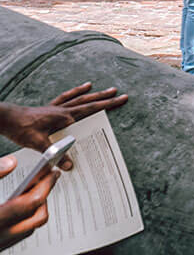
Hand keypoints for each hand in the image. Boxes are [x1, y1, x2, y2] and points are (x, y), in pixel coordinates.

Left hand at [0, 83, 127, 169]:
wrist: (6, 118)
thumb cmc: (21, 128)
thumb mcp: (38, 144)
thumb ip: (55, 154)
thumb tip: (71, 166)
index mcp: (64, 117)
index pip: (91, 110)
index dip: (107, 105)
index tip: (121, 100)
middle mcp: (63, 110)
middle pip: (89, 102)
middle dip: (106, 98)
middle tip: (121, 94)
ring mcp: (57, 108)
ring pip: (80, 98)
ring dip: (95, 94)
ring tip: (107, 89)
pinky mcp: (50, 108)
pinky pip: (66, 98)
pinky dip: (76, 92)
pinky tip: (83, 87)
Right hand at [0, 156, 58, 251]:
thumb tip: (12, 162)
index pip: (30, 204)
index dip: (44, 186)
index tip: (53, 173)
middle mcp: (0, 237)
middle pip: (37, 219)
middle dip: (44, 198)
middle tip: (47, 180)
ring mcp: (0, 245)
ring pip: (29, 230)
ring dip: (35, 211)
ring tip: (33, 191)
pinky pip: (19, 236)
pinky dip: (25, 221)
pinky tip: (20, 207)